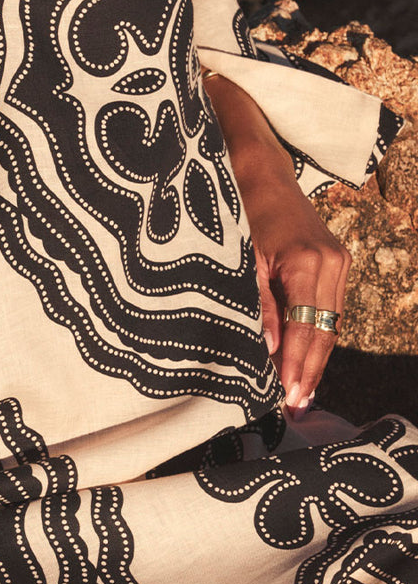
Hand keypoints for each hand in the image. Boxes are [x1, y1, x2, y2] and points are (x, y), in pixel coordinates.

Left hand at [242, 168, 349, 415]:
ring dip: (317, 360)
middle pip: (324, 332)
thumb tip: (271, 350)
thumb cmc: (244, 215)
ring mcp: (340, 262)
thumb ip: (260, 306)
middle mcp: (331, 263)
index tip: (288, 396)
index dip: (297, 365)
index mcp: (306, 263)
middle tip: (296, 407)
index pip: (305, 328)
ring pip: (332, 324)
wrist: (263, 176)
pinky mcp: (338, 262)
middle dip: (311, 371)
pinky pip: (331, 310)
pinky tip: (309, 362)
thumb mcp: (243, 260)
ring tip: (303, 395)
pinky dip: (319, 337)